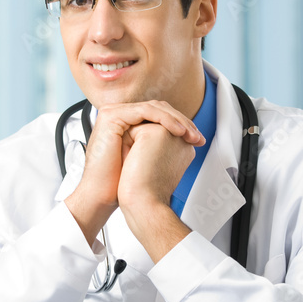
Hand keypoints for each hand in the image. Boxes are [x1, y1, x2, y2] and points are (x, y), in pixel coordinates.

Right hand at [64, 100, 202, 245]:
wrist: (104, 193)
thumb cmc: (122, 182)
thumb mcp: (149, 157)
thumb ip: (162, 142)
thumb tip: (187, 139)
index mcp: (127, 122)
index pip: (159, 114)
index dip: (181, 124)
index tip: (198, 139)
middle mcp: (120, 115)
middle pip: (158, 108)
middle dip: (182, 121)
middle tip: (198, 137)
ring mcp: (114, 113)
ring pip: (154, 107)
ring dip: (177, 120)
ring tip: (190, 135)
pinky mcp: (111, 116)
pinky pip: (145, 111)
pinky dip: (165, 119)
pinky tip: (177, 131)